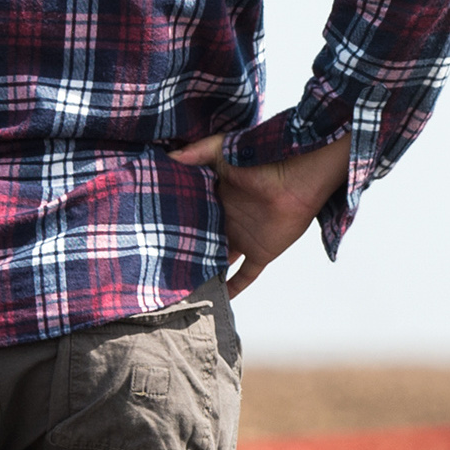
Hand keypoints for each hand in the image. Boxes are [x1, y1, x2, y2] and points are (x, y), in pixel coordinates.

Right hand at [170, 134, 347, 296]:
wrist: (298, 176)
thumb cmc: (263, 157)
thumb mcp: (224, 149)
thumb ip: (197, 152)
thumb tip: (169, 156)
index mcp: (215, 199)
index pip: (190, 217)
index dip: (173, 227)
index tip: (152, 239)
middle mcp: (227, 221)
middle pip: (201, 243)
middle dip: (185, 255)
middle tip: (160, 271)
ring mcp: (244, 239)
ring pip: (219, 262)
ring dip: (205, 274)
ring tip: (181, 290)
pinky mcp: (261, 252)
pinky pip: (245, 276)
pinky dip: (234, 289)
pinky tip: (218, 300)